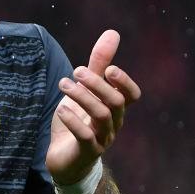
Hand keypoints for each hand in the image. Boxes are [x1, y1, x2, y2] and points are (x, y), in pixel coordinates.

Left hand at [46, 30, 140, 184]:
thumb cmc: (77, 121)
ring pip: (102, 116)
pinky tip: (62, 110)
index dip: (124, 81)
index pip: (132, 95)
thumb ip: (98, 64)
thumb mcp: (85, 90)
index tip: (108, 69)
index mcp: (115, 108)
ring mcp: (102, 139)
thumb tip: (113, 33)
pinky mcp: (87, 152)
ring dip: (82, 97)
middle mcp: (114, 123)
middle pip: (115, 102)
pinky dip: (74, 121)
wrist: (65, 160)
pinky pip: (86, 137)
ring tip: (64, 84)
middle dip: (97, 84)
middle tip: (76, 71)